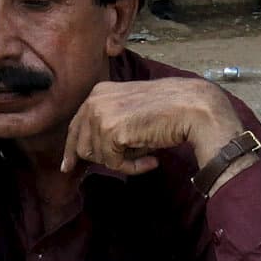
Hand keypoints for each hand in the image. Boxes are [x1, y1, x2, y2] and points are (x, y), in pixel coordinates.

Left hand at [63, 79, 241, 178]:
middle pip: (82, 146)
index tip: (68, 166)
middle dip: (104, 158)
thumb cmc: (168, 111)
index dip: (72, 149)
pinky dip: (133, 168)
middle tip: (131, 160)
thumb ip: (109, 125)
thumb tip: (91, 153)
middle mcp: (94, 100)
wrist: (191, 108)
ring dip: (123, 163)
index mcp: (98, 92)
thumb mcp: (130, 111)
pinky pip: (115, 164)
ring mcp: (101, 115)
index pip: (76, 126)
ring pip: (98, 158)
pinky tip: (151, 159)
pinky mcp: (112, 131)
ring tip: (147, 154)